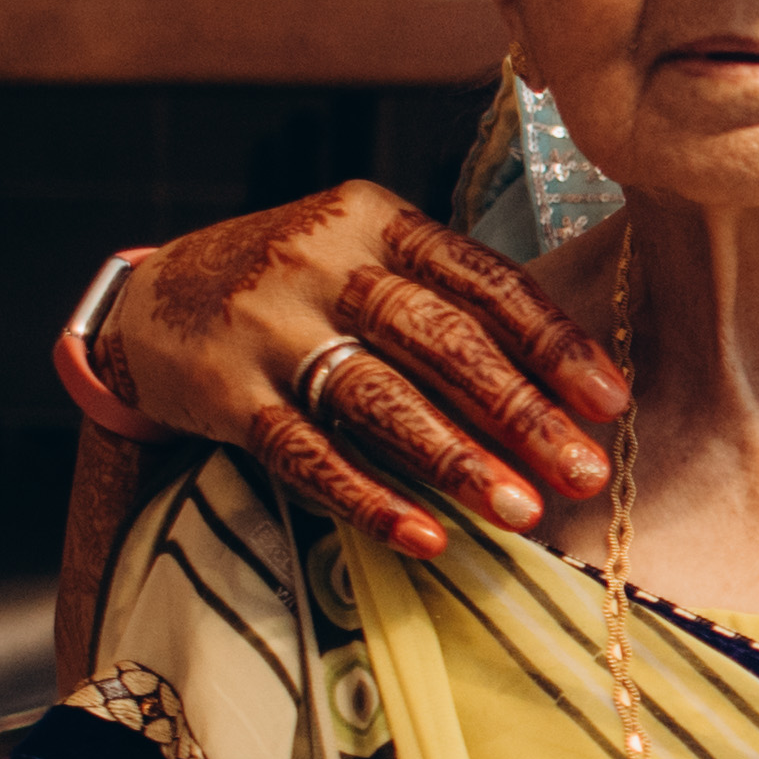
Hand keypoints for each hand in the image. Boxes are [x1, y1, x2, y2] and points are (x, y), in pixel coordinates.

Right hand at [96, 184, 627, 557]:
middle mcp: (322, 263)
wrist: (147, 296)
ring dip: (456, 460)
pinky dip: (368, 498)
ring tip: (521, 513)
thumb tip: (563, 386)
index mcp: (376, 221)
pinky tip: (425, 537)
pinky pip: (305, 453)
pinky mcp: (222, 391)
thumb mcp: (365, 255)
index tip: (611, 401)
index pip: (483, 280)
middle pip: (441, 340)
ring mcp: (267, 326)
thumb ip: (446, 298)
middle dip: (522, 412)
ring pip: (378, 398)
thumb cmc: (297, 286)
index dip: (554, 342)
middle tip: (585, 472)